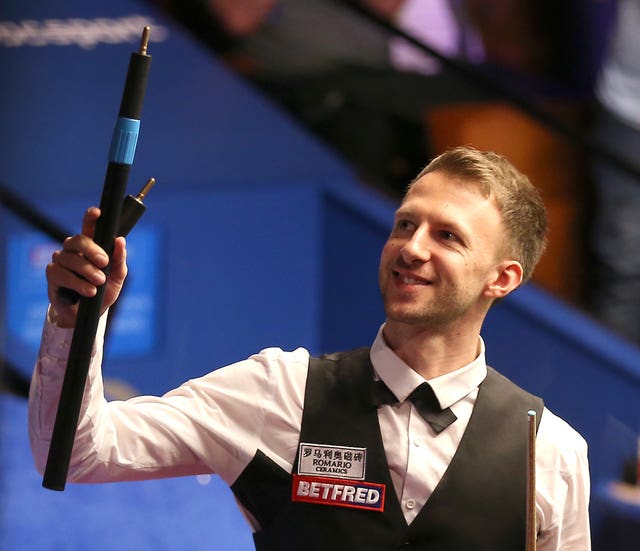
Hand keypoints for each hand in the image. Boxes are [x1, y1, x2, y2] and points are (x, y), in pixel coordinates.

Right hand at [46, 207, 127, 327]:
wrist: (88, 315)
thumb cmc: (103, 292)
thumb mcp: (117, 277)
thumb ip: (119, 260)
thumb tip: (120, 240)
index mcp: (91, 246)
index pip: (89, 227)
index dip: (91, 217)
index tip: (97, 212)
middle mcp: (73, 250)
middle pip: (77, 240)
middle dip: (92, 250)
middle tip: (104, 262)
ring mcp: (61, 261)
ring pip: (70, 258)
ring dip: (87, 270)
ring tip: (99, 282)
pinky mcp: (52, 275)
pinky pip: (61, 273)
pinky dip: (77, 282)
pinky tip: (89, 291)